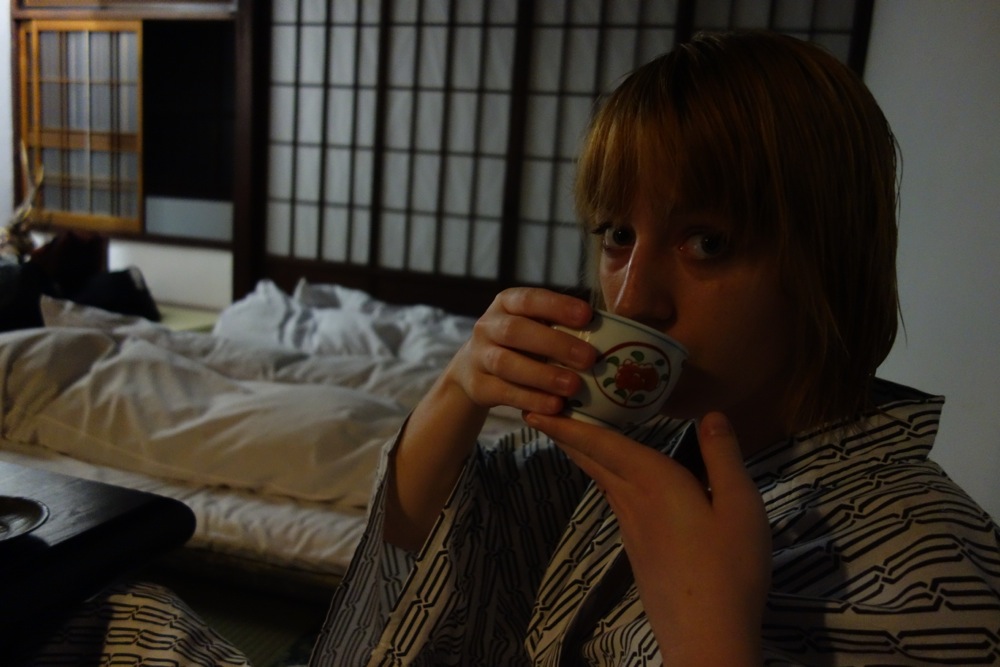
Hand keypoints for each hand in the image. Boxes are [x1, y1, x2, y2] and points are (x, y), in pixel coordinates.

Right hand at [384, 288, 595, 550]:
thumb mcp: (534, 326)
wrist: (474, 371)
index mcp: (507, 303)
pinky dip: (531, 399)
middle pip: (516, 331)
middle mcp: (488, 326)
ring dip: (542, 375)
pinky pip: (504, 392)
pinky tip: (555, 407)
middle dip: (554, 344)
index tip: (588, 315)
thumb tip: (616, 330)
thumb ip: (562, 325)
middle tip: (590, 358)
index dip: (558, 306)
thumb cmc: (521, 344)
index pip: (530, 299)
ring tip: (574, 387)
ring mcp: (479, 356)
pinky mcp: (479, 386)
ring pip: (507, 364)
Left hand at [524, 411, 770, 665]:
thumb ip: (723, 457)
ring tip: (571, 437)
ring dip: (583, 456)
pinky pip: (615, 500)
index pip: (603, 444)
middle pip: (593, 461)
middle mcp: (633, 501)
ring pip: (601, 481)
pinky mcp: (637, 549)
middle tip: (540, 413)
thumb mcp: (741, 505)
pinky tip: (614, 480)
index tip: (535, 410)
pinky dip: (604, 478)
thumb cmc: (730, 568)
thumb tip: (710, 414)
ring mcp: (631, 528)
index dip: (569, 425)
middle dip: (566, 436)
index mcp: (655, 482)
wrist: (708, 635)